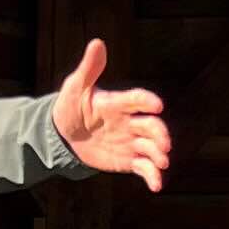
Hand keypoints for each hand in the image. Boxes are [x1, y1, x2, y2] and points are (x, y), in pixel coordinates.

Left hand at [54, 40, 169, 192]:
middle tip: (164, 144)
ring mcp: (130, 141)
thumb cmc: (71, 106)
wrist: (64, 135)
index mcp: (117, 103)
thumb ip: (89, 69)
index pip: (136, 99)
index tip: (157, 105)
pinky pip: (144, 167)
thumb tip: (97, 43)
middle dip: (159, 134)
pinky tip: (156, 185)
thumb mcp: (76, 87)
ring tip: (161, 162)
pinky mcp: (127, 159)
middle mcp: (129, 121)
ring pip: (150, 148)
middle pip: (150, 126)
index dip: (146, 101)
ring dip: (158, 155)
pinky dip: (152, 176)